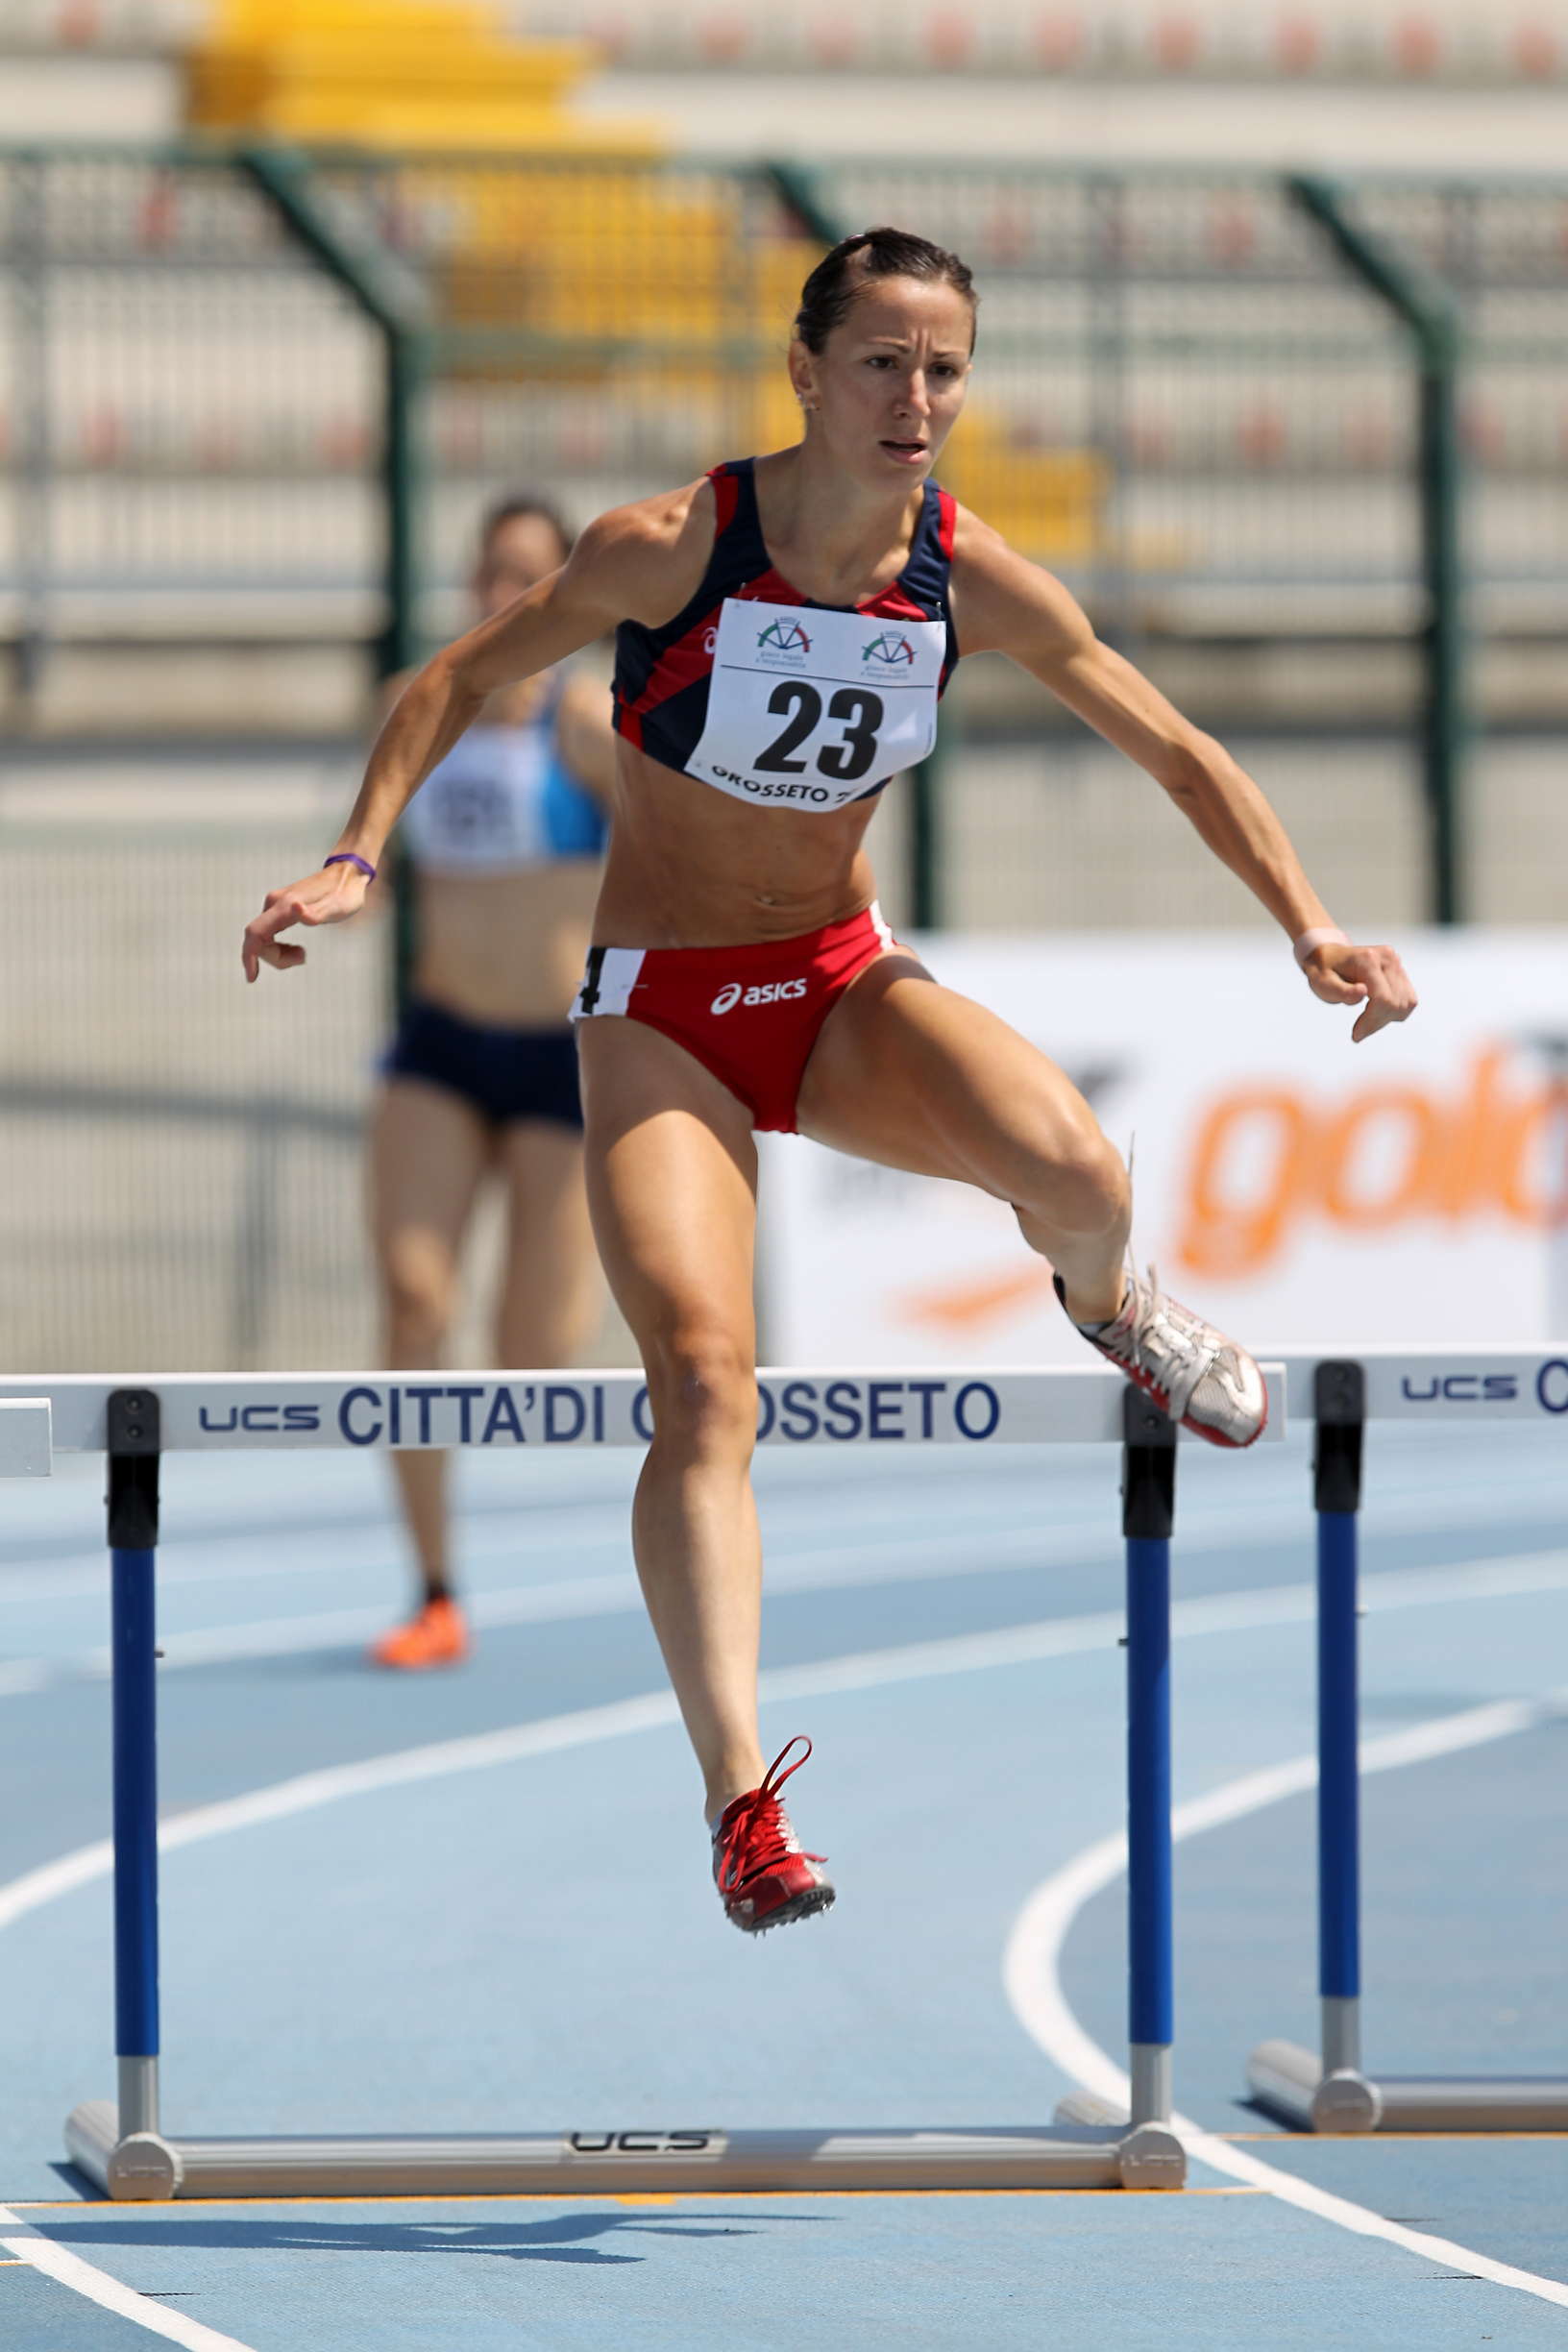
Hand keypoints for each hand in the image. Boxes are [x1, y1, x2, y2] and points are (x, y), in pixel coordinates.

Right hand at [241, 861, 370, 981]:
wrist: (347, 875)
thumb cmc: (345, 894)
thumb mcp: (337, 908)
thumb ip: (315, 913)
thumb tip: (296, 909)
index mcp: (283, 905)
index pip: (255, 933)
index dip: (250, 956)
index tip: (252, 977)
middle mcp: (274, 903)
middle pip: (258, 940)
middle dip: (276, 957)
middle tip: (303, 958)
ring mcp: (275, 905)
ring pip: (263, 938)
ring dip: (279, 953)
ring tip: (302, 954)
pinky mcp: (280, 908)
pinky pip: (269, 934)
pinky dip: (279, 947)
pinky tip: (296, 949)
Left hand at [1302, 940, 1416, 1042]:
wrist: (1330, 956)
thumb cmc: (1324, 971)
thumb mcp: (1322, 983)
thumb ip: (1341, 991)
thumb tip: (1362, 992)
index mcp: (1368, 959)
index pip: (1382, 998)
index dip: (1372, 1021)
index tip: (1356, 1034)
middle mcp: (1387, 958)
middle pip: (1395, 1002)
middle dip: (1377, 1022)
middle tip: (1359, 1032)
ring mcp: (1396, 962)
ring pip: (1406, 1003)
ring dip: (1387, 1018)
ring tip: (1366, 1020)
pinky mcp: (1400, 970)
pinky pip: (1408, 999)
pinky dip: (1395, 1012)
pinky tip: (1376, 1012)